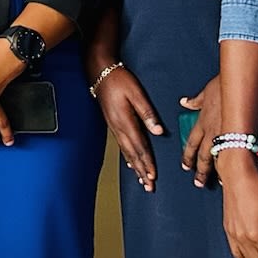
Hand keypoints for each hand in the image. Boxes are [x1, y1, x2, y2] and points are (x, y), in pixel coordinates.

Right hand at [94, 65, 163, 190]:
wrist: (99, 72)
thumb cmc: (119, 80)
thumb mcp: (136, 94)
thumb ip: (147, 113)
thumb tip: (158, 131)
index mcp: (125, 121)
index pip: (139, 147)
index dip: (147, 162)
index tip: (153, 176)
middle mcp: (118, 127)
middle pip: (132, 154)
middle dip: (141, 170)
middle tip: (148, 186)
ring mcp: (114, 126)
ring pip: (126, 151)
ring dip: (135, 167)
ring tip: (141, 179)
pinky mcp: (113, 123)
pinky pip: (121, 145)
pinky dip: (127, 157)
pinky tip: (130, 163)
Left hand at [181, 76, 227, 185]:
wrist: (238, 85)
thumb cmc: (223, 87)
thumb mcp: (205, 93)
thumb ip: (195, 101)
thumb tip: (185, 102)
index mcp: (202, 123)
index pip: (191, 144)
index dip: (187, 156)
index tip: (186, 166)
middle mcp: (211, 132)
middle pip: (203, 156)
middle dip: (200, 170)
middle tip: (198, 182)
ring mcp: (226, 136)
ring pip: (218, 158)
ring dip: (216, 171)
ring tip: (216, 183)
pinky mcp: (240, 136)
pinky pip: (234, 155)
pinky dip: (234, 165)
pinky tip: (236, 173)